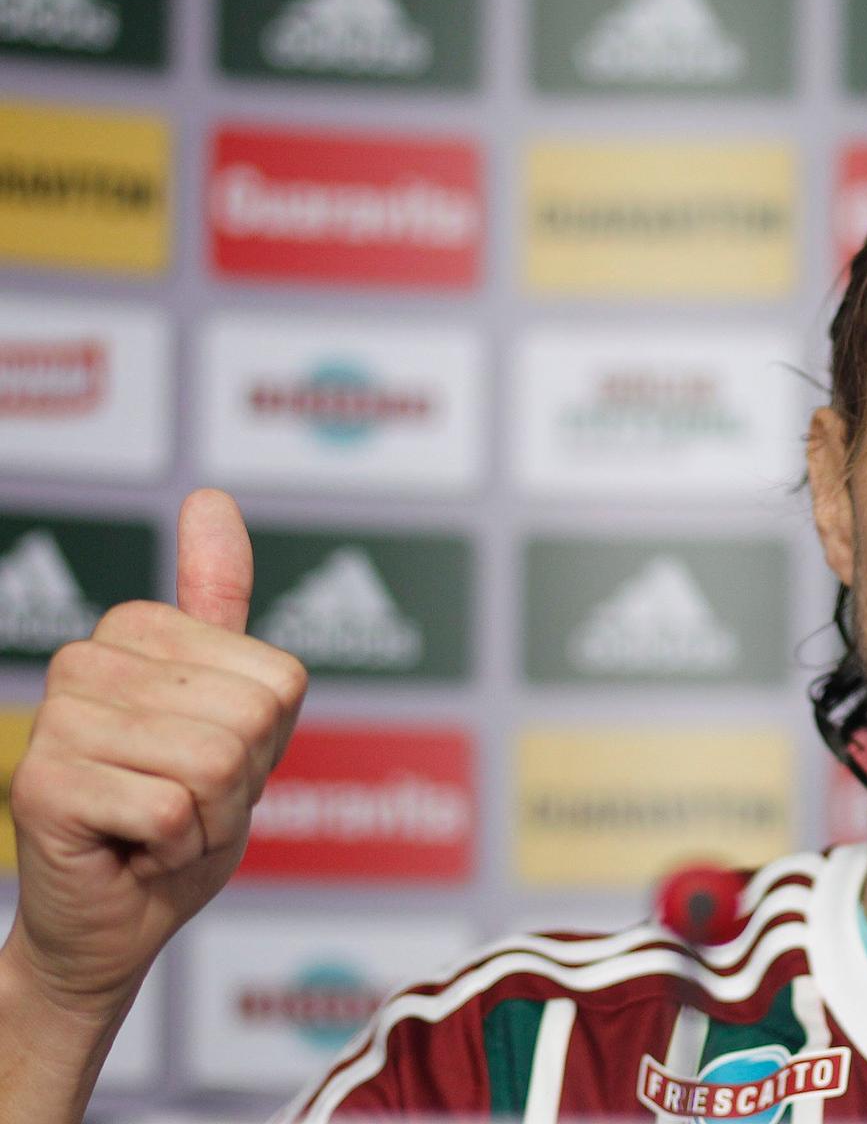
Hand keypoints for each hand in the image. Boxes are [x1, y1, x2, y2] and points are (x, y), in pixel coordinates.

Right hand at [2, 490, 306, 1015]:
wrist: (118, 915)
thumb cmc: (183, 811)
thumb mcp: (234, 704)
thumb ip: (220, 604)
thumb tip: (209, 499)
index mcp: (139, 630)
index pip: (277, 679)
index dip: (268, 741)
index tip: (217, 763)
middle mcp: (85, 660)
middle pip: (247, 718)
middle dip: (240, 783)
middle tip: (189, 803)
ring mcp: (54, 721)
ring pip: (212, 763)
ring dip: (208, 817)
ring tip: (164, 824)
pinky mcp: (41, 785)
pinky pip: (170, 809)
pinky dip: (175, 846)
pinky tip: (137, 850)